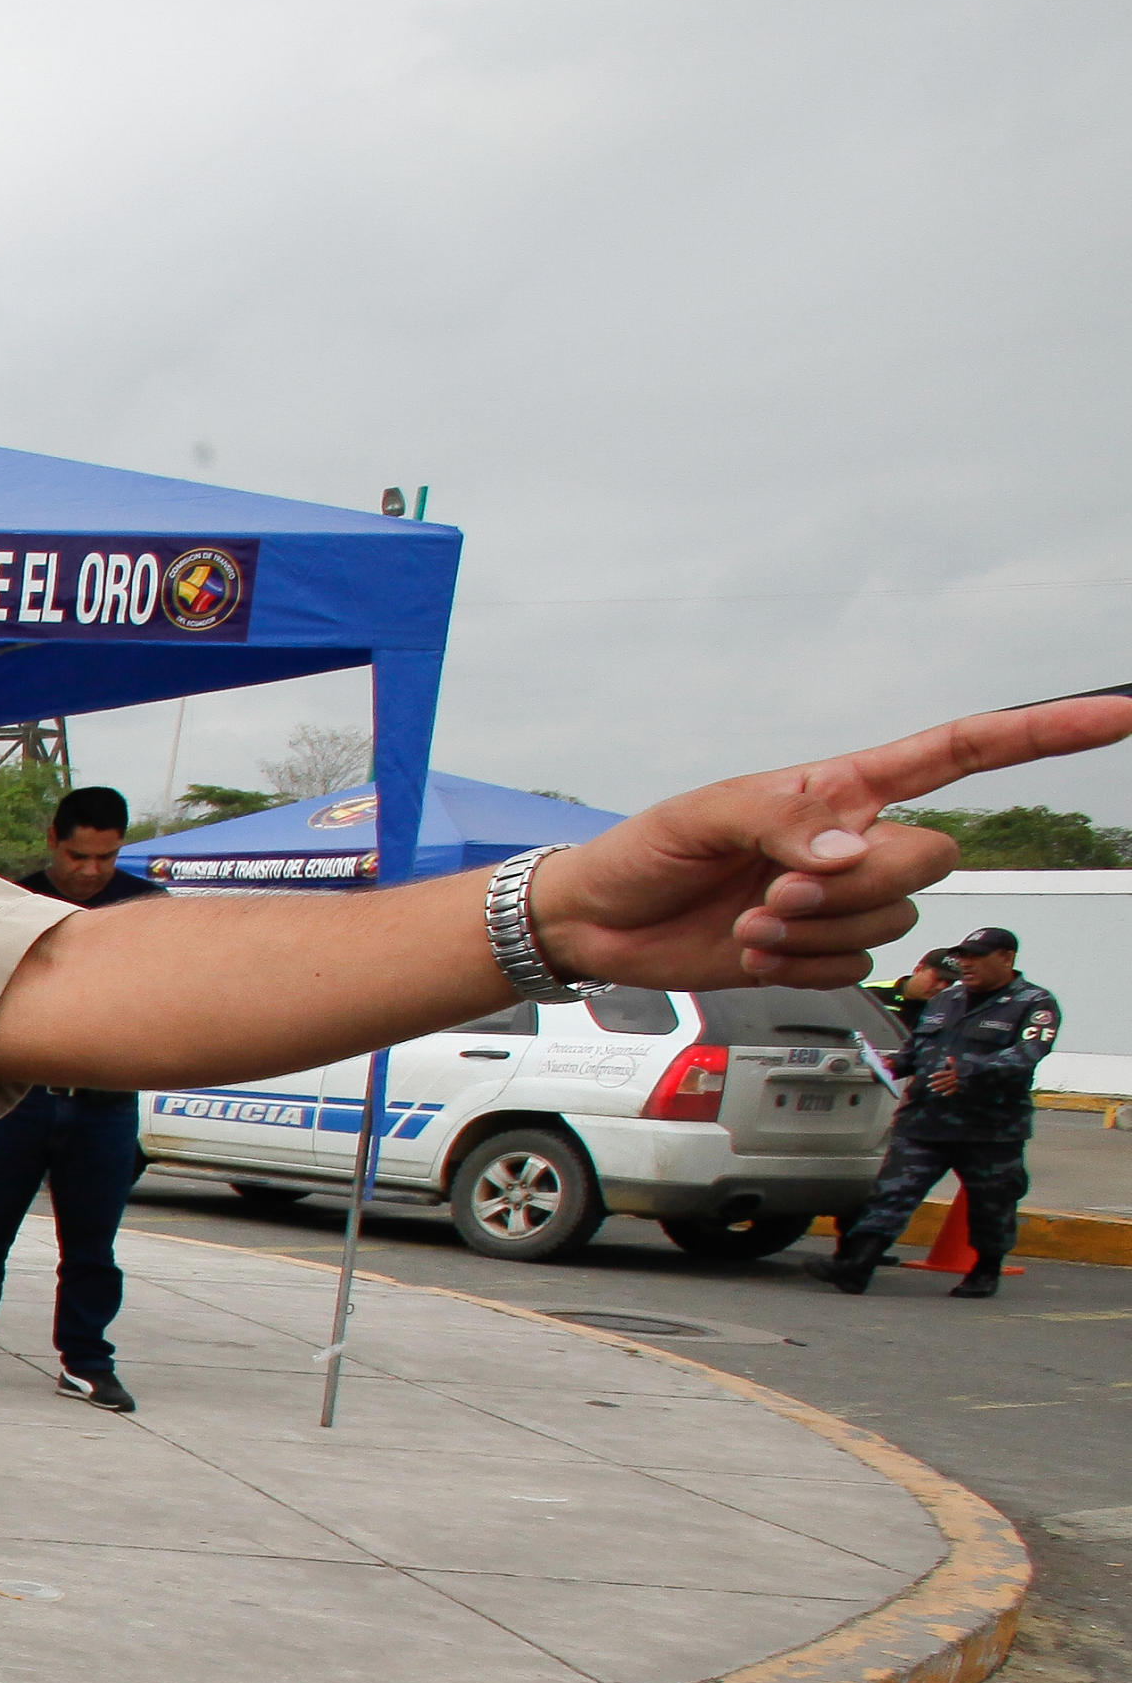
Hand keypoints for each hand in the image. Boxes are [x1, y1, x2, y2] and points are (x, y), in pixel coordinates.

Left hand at [525, 693, 1131, 991]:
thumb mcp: (709, 814)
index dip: (1040, 734)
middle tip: (779, 890)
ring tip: (753, 919)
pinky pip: (855, 966)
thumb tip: (849, 849)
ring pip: (894, 919)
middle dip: (860, 884)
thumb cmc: (651, 849)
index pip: (962, 753)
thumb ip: (784, 822)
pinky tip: (752, 948)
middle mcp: (858, 843)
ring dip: (818, 929)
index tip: (1114, 716)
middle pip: (932, 859)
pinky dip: (802, 964)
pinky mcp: (820, 953)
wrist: (602, 919)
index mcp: (847, 789)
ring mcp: (842, 902)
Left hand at [930, 1060, 962, 1092]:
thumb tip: (947, 1057)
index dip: (936, 1075)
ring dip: (940, 1088)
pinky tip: (943, 1094)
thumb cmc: (965, 1068)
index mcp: (953, 1071)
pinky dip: (949, 1093)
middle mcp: (955, 1076)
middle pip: (944, 1080)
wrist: (975, 1072)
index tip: (929, 1077)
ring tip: (933, 1090)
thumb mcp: (958, 1064)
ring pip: (947, 1085)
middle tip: (928, 1086)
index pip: (943, 1073)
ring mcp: (958, 1081)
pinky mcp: (961, 1086)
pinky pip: (954, 1090)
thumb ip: (952, 1062)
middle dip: (936, 1083)